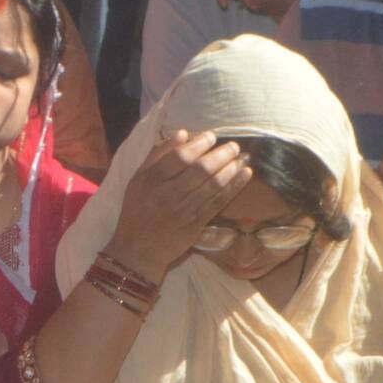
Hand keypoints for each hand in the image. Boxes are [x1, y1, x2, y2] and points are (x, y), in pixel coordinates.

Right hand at [104, 129, 250, 278]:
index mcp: (151, 180)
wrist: (138, 249)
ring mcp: (183, 210)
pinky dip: (234, 186)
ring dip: (231, 168)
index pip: (179, 156)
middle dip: (221, 154)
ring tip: (242, 157)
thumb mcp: (138, 179)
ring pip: (213, 184)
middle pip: (200, 169)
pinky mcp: (196, 224)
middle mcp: (167, 194)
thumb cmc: (137, 210)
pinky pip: (219, 201)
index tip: (211, 136)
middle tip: (234, 146)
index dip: (198, 144)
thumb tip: (182, 133)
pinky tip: (245, 174)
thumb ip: (157, 155)